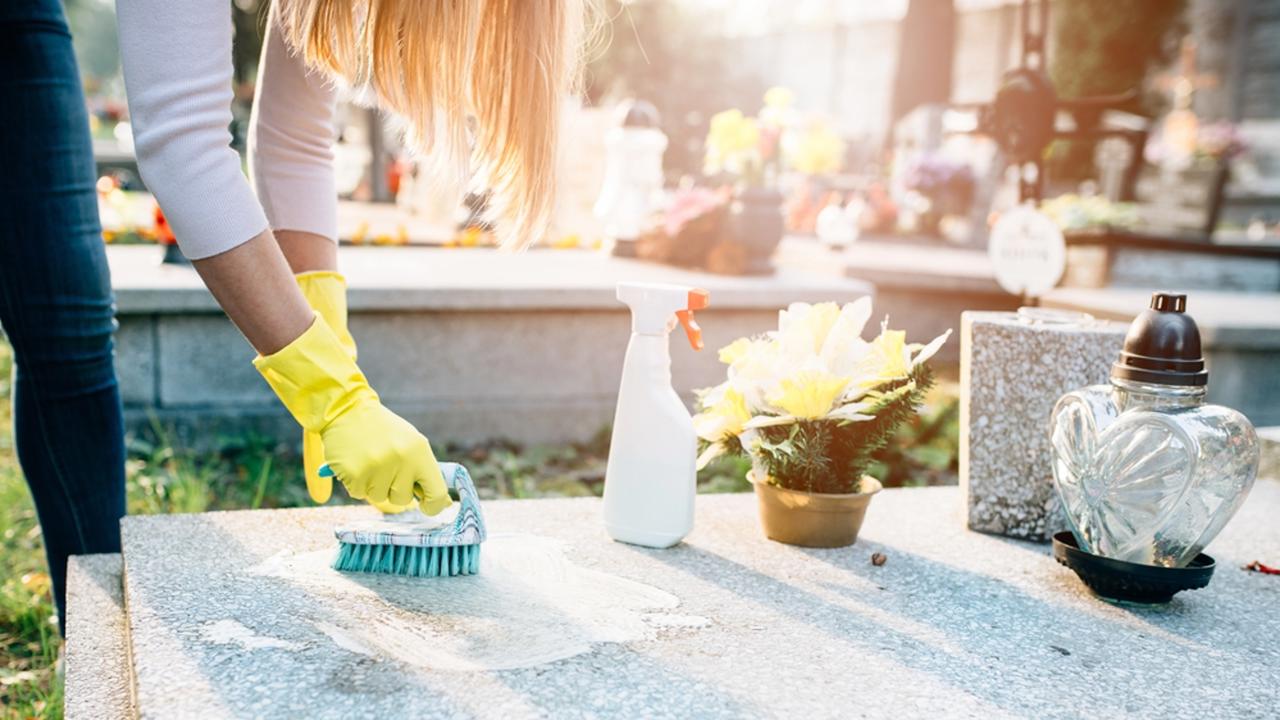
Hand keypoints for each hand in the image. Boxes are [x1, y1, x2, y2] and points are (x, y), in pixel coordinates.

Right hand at [254, 313, 450, 514]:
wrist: (347, 408)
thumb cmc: (382, 430)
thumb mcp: (410, 443)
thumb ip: (424, 470)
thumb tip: (441, 502)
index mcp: (420, 451)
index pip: (437, 493)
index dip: (433, 505)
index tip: (425, 506)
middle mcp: (402, 460)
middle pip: (403, 499)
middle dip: (394, 488)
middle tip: (385, 466)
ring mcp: (377, 467)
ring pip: (379, 497)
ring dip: (373, 484)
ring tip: (369, 460)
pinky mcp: (354, 473)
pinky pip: (358, 493)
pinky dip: (355, 483)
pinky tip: (355, 462)